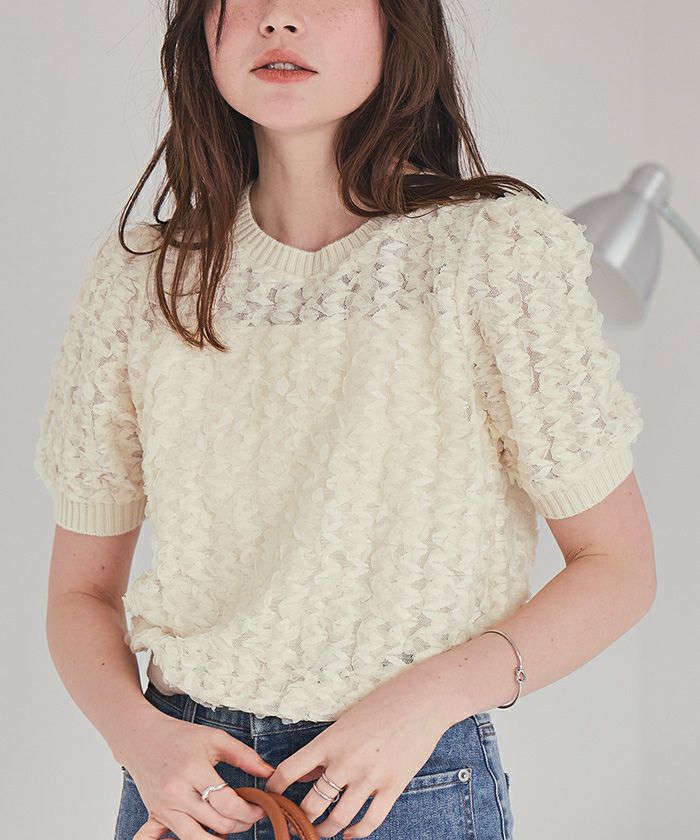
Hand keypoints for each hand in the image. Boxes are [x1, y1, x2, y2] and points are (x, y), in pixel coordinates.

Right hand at [120, 706, 275, 838]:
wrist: (141, 739)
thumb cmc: (180, 736)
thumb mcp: (215, 738)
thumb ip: (245, 756)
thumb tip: (270, 773)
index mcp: (193, 769)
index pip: (227, 802)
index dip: (250, 810)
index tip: (260, 807)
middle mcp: (176, 793)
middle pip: (218, 823)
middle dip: (242, 823)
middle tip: (252, 814)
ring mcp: (164, 808)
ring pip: (198, 839)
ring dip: (222, 838)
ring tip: (235, 824)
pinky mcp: (157, 816)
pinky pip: (181, 838)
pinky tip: (211, 833)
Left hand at [263, 668, 445, 838]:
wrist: (422, 700)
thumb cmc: (383, 703)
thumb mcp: (347, 721)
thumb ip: (327, 750)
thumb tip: (308, 775)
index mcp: (329, 740)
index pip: (289, 771)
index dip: (274, 789)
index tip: (271, 796)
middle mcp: (346, 761)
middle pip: (311, 804)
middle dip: (300, 817)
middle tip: (298, 821)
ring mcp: (370, 776)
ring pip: (337, 819)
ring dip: (325, 831)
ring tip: (321, 833)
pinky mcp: (393, 786)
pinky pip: (370, 821)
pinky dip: (357, 833)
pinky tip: (351, 833)